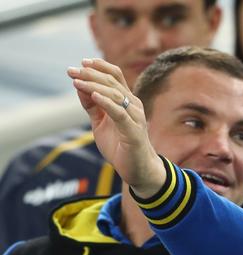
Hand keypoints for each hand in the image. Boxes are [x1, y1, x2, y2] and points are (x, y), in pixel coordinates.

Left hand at [67, 58, 162, 196]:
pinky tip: (93, 95)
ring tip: (76, 81)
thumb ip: (92, 106)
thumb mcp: (100, 123)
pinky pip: (119, 113)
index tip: (82, 62)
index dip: (100, 67)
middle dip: (90, 74)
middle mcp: (133, 106)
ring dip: (93, 86)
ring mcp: (135, 118)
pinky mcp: (133, 131)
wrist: (136, 169)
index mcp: (127, 102)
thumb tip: (79, 86)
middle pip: (112, 83)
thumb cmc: (120, 146)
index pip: (116, 77)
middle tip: (71, 70)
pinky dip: (106, 103)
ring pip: (115, 95)